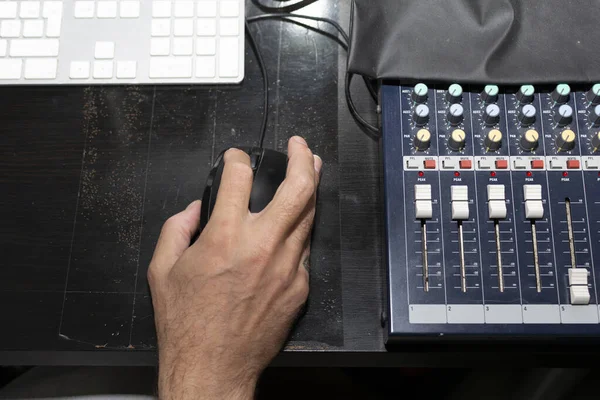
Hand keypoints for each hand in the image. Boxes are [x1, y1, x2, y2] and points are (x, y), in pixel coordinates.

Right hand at [148, 137, 321, 399]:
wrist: (214, 367)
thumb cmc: (186, 323)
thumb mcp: (162, 270)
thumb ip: (176, 228)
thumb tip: (196, 208)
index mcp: (225, 238)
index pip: (240, 178)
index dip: (237, 160)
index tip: (235, 158)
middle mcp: (263, 247)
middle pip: (299, 189)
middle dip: (302, 159)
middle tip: (299, 145)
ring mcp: (288, 267)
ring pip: (310, 215)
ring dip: (311, 187)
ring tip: (310, 169)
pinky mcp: (300, 287)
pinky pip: (304, 248)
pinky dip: (299, 230)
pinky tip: (293, 225)